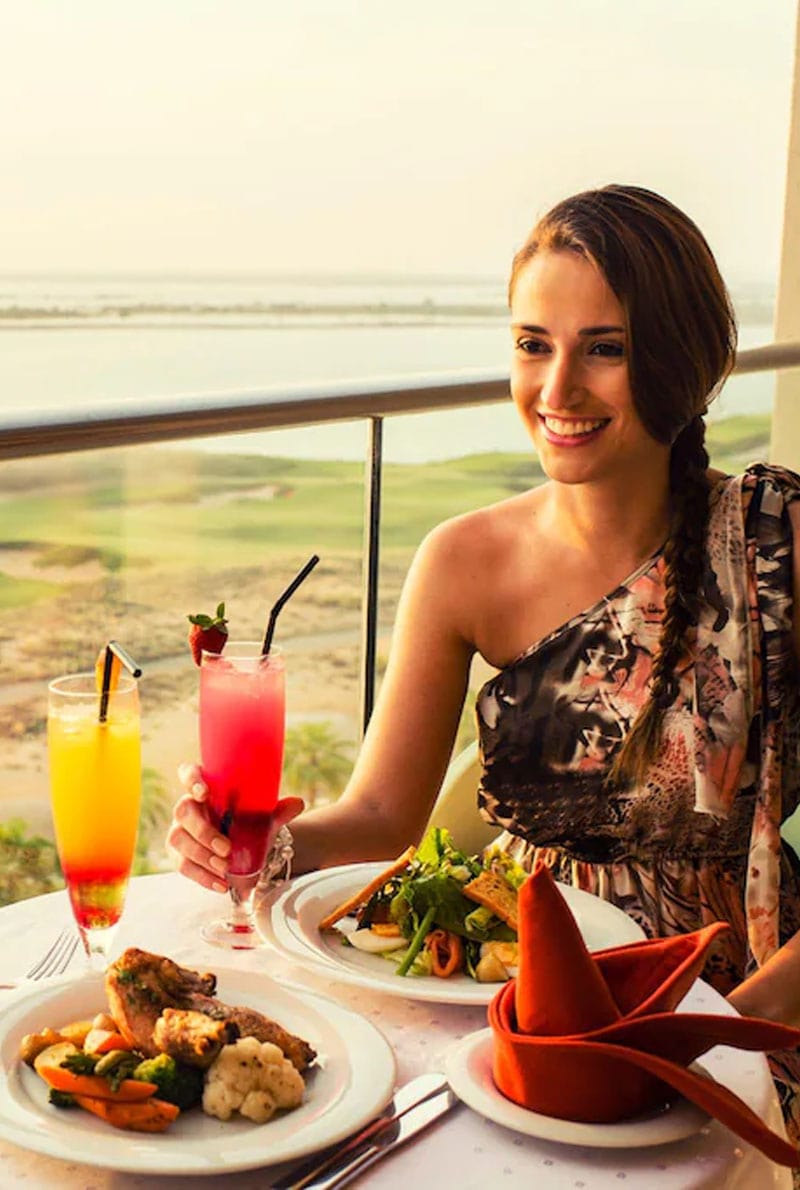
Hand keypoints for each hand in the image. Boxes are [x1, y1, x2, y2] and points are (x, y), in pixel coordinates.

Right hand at [166, 763, 303, 892]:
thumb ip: (277, 811)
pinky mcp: (178, 854)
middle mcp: (188, 806)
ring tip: (225, 869)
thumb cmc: (247, 823)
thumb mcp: (263, 817)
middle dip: (204, 832)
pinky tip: (221, 884)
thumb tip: (298, 803)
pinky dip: (202, 877)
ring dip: (202, 857)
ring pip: (178, 840)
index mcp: (205, 787)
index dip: (191, 780)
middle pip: (183, 812)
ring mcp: (179, 830)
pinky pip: (182, 865)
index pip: (188, 773)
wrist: (242, 849)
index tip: (204, 793)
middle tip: (226, 849)